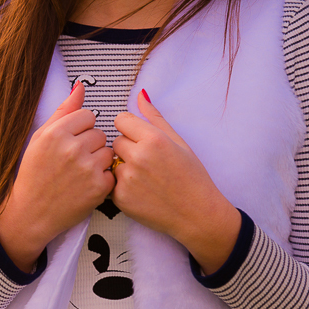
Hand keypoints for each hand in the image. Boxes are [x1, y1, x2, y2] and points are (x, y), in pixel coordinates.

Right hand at [0, 82, 115, 271]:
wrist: (31, 212)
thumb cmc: (34, 173)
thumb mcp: (40, 138)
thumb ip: (63, 111)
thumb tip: (80, 86)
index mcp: (55, 132)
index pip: (87, 115)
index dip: (80, 129)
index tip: (70, 143)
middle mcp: (71, 148)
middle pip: (100, 133)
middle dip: (90, 145)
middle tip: (73, 161)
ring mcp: (86, 168)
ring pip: (108, 151)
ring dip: (98, 161)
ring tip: (80, 173)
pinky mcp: (98, 187)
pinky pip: (112, 172)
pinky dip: (103, 179)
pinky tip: (86, 185)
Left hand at [111, 90, 240, 274]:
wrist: (197, 215)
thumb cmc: (192, 176)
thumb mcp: (179, 142)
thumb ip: (155, 117)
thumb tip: (140, 94)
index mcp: (153, 139)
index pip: (121, 120)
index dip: (131, 129)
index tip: (141, 140)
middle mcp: (138, 156)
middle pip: (115, 141)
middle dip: (127, 149)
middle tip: (147, 163)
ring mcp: (127, 178)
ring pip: (112, 162)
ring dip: (123, 167)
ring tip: (145, 178)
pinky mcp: (120, 198)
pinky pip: (111, 182)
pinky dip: (121, 186)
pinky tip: (141, 191)